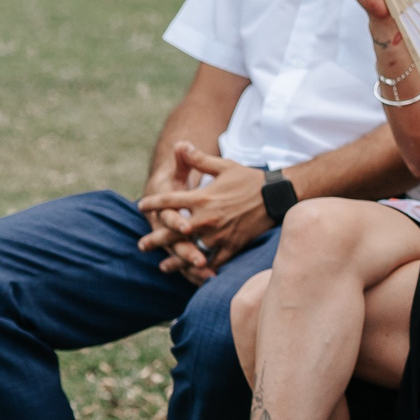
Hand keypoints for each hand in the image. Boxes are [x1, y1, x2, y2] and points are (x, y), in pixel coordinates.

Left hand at [138, 145, 268, 269]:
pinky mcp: (233, 245)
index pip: (169, 201)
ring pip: (192, 250)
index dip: (152, 203)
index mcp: (201, 198)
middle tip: (142, 246)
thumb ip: (199, 160)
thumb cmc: (250, 179)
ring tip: (163, 267)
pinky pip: (216, 260)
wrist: (277, 195)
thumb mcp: (224, 166)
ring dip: (176, 260)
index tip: (141, 207)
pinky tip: (196, 275)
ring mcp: (219, 234)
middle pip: (173, 231)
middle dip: (155, 239)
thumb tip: (180, 145)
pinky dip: (205, 269)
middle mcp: (206, 218)